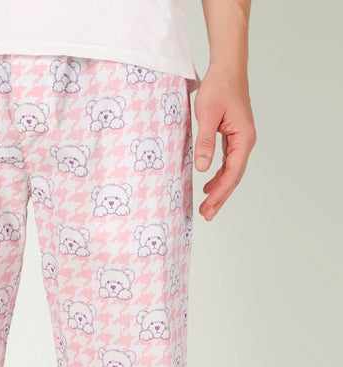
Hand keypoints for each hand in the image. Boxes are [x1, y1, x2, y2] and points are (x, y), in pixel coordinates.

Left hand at [192, 66, 256, 220]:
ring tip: (207, 206)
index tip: (208, 206)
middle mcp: (246, 141)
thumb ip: (205, 141)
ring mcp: (241, 139)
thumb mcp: (207, 114)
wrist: (227, 67)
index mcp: (243, 138)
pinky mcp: (234, 136)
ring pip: (232, 171)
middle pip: (234, 177)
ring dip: (220, 189)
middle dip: (221, 197)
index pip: (232, 172)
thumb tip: (203, 167)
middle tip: (207, 215)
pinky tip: (209, 185)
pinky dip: (220, 176)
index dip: (220, 192)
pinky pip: (229, 162)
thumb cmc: (219, 86)